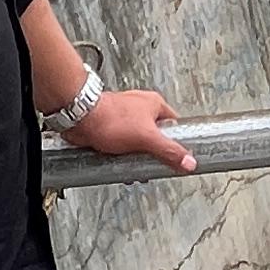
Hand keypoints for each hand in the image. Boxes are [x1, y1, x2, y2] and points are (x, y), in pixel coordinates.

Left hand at [71, 84, 194, 173]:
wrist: (80, 118)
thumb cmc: (110, 118)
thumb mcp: (147, 138)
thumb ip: (169, 151)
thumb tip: (189, 161)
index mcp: (154, 104)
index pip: (175, 123)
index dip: (176, 140)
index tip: (177, 154)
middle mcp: (140, 109)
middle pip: (156, 135)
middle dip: (152, 152)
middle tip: (151, 163)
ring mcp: (125, 118)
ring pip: (137, 142)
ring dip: (135, 155)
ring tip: (132, 165)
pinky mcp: (110, 128)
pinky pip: (122, 145)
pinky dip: (121, 155)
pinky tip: (118, 161)